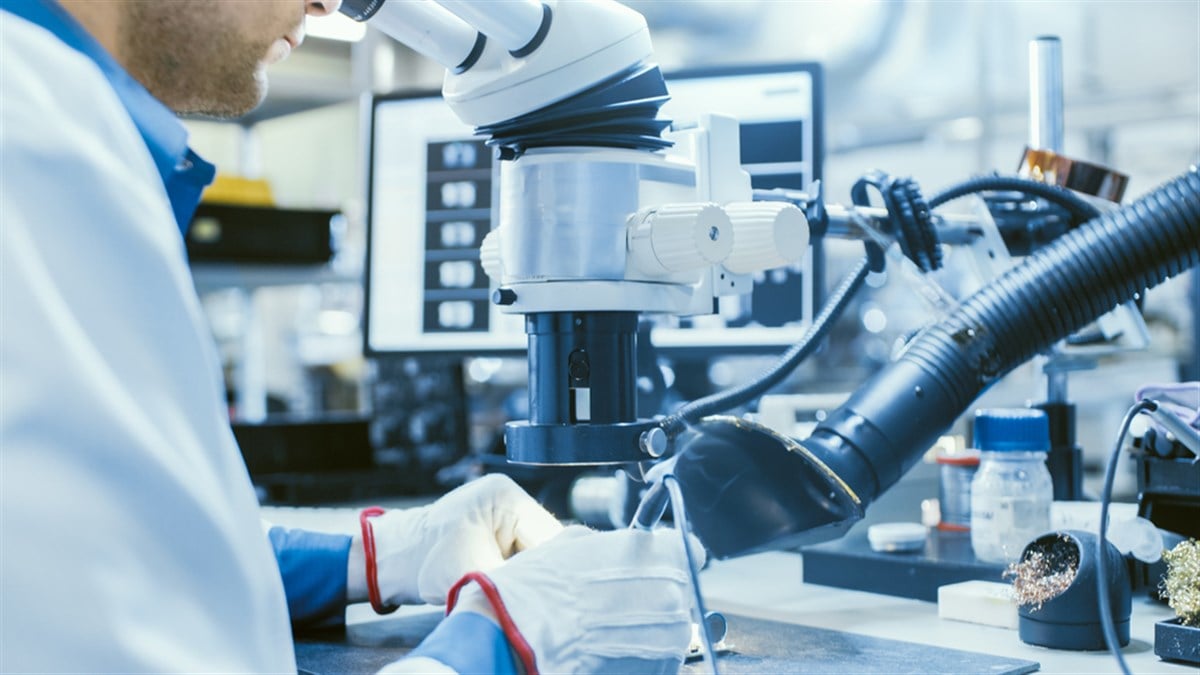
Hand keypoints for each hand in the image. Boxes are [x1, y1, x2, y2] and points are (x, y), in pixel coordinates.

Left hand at [348, 474, 562, 606]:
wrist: (391, 562)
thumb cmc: (424, 563)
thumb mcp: (479, 573)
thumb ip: (519, 578)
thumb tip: (548, 588)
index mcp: (506, 495)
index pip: (549, 536)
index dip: (547, 568)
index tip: (542, 593)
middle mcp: (508, 495)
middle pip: (543, 541)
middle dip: (534, 569)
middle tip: (524, 594)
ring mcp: (500, 508)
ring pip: (532, 548)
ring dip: (523, 571)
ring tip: (507, 587)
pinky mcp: (494, 524)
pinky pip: (518, 550)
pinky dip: (512, 569)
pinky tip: (501, 581)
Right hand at [451, 525, 699, 673]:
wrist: (519, 642)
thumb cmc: (539, 590)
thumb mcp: (570, 545)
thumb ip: (607, 544)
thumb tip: (613, 548)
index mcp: (661, 554)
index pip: (688, 549)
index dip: (666, 556)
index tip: (650, 563)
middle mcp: (675, 595)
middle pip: (678, 591)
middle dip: (651, 594)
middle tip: (614, 601)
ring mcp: (670, 640)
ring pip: (668, 628)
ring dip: (645, 627)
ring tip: (604, 631)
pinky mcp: (659, 672)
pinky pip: (657, 659)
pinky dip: (637, 655)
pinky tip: (604, 652)